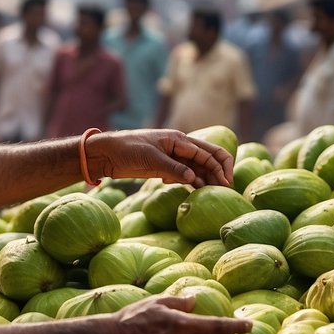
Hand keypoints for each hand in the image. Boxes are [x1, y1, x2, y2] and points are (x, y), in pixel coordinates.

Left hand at [86, 129, 232, 186]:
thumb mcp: (150, 158)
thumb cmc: (127, 149)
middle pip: (208, 158)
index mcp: (179, 140)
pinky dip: (194, 183)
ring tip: (216, 194)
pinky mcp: (165, 169)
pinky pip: (186, 175)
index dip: (219, 167)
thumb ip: (173, 168)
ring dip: (208, 179)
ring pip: (198, 168)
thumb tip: (194, 178)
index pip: (207, 153)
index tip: (225, 183)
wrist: (107, 154)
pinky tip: (198, 192)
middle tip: (227, 189)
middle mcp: (180, 147)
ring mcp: (173, 158)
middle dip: (219, 171)